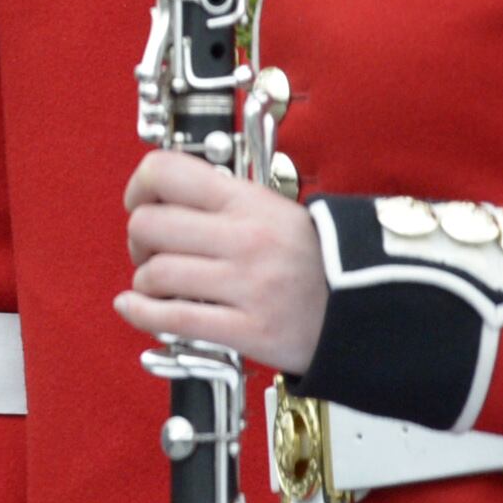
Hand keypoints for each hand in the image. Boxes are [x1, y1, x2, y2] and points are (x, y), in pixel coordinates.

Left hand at [120, 149, 329, 371]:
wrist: (369, 312)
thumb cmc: (313, 262)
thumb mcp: (274, 211)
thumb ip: (220, 203)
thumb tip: (157, 200)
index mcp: (249, 202)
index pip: (167, 172)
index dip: (139, 187)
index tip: (139, 203)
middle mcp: (246, 238)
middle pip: (150, 225)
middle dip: (138, 241)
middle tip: (149, 253)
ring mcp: (248, 285)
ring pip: (157, 274)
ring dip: (145, 281)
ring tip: (158, 285)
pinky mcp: (251, 330)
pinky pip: (174, 319)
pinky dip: (142, 312)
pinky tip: (133, 306)